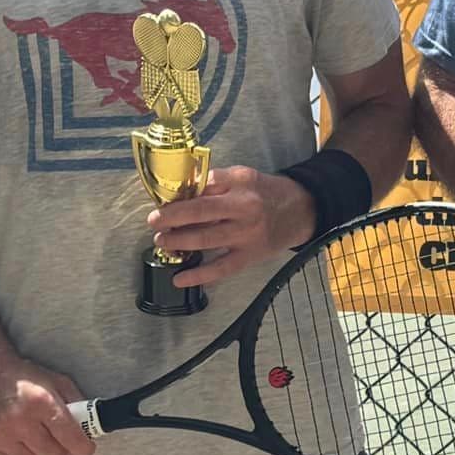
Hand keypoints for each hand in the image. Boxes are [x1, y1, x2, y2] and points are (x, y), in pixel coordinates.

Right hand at [0, 353, 95, 454]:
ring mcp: (1, 434)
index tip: (86, 448)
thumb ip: (75, 402)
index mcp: (42, 402)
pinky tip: (24, 449)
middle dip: (64, 452)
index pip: (71, 438)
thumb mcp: (56, 380)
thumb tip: (88, 425)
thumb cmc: (22, 375)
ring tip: (42, 445)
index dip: (84, 447)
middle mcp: (21, 420)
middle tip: (63, 444)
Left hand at [148, 165, 315, 287]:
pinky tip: (180, 279)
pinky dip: (199, 275)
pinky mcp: (250, 256)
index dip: (179, 196)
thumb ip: (216, 181)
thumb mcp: (244, 175)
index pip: (204, 188)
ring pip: (207, 240)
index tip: (161, 202)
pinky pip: (221, 268)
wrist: (300, 211)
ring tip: (162, 242)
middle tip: (154, 222)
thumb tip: (183, 190)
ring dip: (180, 242)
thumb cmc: (266, 192)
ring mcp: (247, 235)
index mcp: (241, 185)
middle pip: (201, 213)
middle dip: (172, 218)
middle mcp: (244, 209)